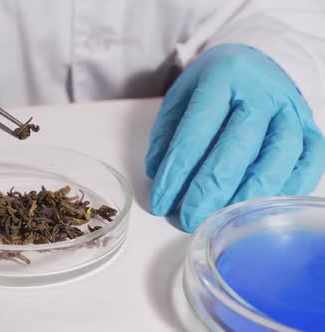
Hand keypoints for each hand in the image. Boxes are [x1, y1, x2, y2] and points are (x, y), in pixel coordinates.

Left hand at [145, 44, 324, 232]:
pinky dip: (282, 192)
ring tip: (218, 219)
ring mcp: (292, 112)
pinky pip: (308, 166)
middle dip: (208, 193)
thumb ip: (167, 134)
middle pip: (236, 150)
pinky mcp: (312, 131)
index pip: (195, 132)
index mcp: (223, 78)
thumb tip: (158, 175)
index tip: (160, 202)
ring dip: (244, 198)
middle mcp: (262, 93)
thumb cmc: (214, 86)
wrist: (258, 63)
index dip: (176, 173)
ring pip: (274, 161)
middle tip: (186, 220)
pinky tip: (256, 209)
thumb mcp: (181, 96)